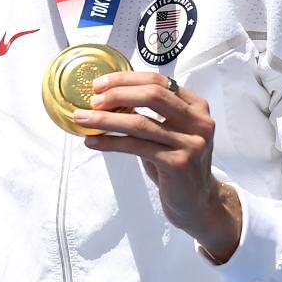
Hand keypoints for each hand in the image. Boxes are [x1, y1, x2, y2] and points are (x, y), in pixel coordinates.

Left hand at [73, 71, 241, 262]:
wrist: (197, 202)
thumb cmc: (175, 161)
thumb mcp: (168, 130)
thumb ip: (150, 111)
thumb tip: (106, 94)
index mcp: (196, 106)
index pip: (158, 81)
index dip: (126, 79)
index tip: (99, 84)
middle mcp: (199, 121)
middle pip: (152, 95)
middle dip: (117, 94)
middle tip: (92, 100)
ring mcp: (191, 143)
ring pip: (140, 123)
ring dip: (106, 119)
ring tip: (82, 118)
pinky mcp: (178, 163)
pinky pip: (136, 146)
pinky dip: (110, 142)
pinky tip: (93, 141)